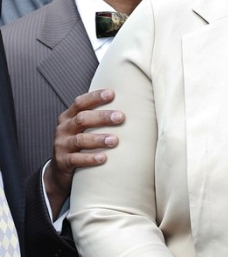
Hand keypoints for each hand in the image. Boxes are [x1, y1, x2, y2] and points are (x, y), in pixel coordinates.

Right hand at [43, 89, 124, 218]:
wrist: (60, 169)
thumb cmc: (81, 141)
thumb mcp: (84, 127)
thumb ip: (98, 117)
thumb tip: (131, 105)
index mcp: (69, 116)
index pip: (80, 102)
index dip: (95, 97)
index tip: (112, 94)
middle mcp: (64, 128)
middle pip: (82, 119)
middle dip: (102, 117)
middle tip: (121, 117)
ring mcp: (62, 145)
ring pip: (80, 140)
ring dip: (98, 139)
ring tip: (114, 140)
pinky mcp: (63, 162)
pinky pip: (76, 159)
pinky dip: (90, 158)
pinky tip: (103, 158)